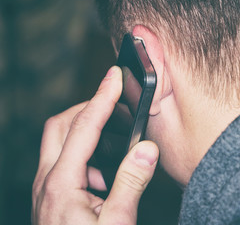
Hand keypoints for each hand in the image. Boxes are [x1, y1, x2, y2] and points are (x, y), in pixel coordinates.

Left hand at [32, 66, 158, 224]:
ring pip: (59, 142)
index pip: (84, 127)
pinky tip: (105, 174)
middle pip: (60, 126)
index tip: (114, 76)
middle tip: (115, 105)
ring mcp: (47, 190)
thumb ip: (131, 183)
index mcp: (61, 184)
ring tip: (116, 141)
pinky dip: (86, 155)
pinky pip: (64, 162)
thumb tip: (146, 148)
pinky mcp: (52, 198)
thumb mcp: (116, 224)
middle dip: (87, 108)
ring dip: (87, 132)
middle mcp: (48, 182)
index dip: (101, 97)